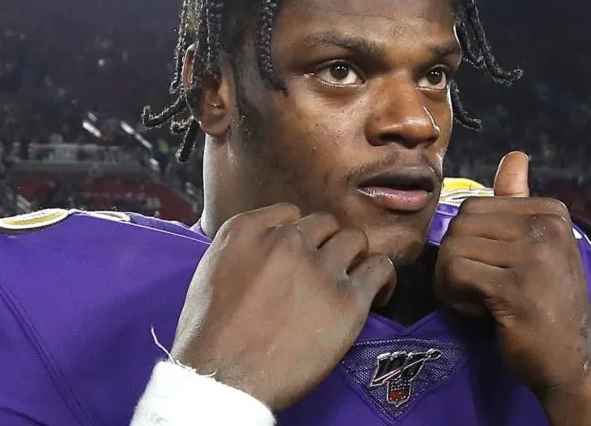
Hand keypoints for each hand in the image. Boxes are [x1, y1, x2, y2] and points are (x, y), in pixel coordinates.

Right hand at [170, 203, 396, 409]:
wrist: (224, 377)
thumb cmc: (209, 337)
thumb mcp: (209, 272)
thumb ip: (241, 248)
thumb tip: (263, 248)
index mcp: (248, 231)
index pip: (289, 213)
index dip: (297, 234)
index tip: (298, 252)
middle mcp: (287, 240)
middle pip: (324, 224)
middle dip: (324, 244)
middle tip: (322, 270)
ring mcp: (320, 267)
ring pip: (354, 240)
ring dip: (352, 257)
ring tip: (350, 278)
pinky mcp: (348, 298)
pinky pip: (379, 268)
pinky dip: (381, 277)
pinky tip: (376, 291)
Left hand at [434, 151, 590, 396]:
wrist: (572, 365)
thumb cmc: (547, 308)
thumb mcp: (537, 250)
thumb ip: (519, 204)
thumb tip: (514, 156)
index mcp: (550, 212)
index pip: (473, 207)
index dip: (469, 244)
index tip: (494, 273)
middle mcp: (546, 227)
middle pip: (458, 225)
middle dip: (455, 262)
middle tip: (479, 291)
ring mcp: (534, 256)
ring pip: (452, 249)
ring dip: (453, 283)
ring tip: (481, 302)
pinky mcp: (516, 287)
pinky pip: (455, 274)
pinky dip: (455, 298)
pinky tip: (480, 313)